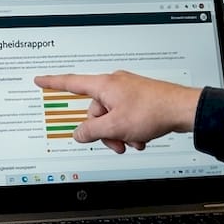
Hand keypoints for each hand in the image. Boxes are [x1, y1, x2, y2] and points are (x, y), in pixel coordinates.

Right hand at [33, 71, 198, 153]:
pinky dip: (129, 129)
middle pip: (95, 111)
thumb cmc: (152, 111)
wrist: (183, 109)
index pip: (71, 82)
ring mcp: (128, 90)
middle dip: (103, 131)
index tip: (40, 80)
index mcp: (104, 85)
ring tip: (132, 142)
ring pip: (111, 116)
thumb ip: (91, 131)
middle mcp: (114, 84)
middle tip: (115, 143)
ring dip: (118, 133)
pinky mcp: (139, 98)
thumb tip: (79, 134)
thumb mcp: (114, 127)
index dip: (53, 82)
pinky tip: (140, 138)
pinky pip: (125, 115)